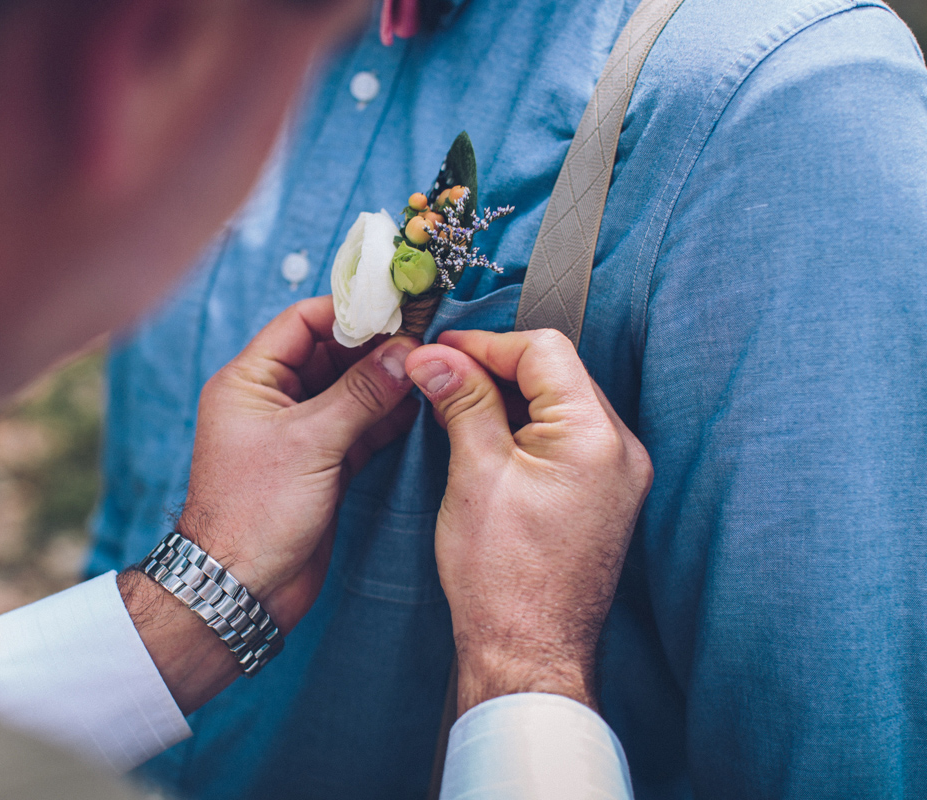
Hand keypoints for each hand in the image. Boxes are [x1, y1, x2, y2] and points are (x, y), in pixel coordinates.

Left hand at [121, 296, 418, 711]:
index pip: (302, 323)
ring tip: (429, 369)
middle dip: (375, 347)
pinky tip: (419, 407)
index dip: (348, 312)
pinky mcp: (321, 464)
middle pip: (330, 355)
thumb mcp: (310, 443)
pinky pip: (358, 428)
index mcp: (250, 382)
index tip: (396, 309)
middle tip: (423, 340)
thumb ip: (360, 394)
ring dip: (386, 382)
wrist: (241, 588)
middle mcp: (272, 401)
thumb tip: (404, 352)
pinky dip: (386, 418)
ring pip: (348, 392)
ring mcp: (297, 434)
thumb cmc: (254, 513)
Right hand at [406, 329, 652, 715]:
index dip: (486, 344)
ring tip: (455, 405)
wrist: (527, 654)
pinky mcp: (603, 497)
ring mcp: (617, 476)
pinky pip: (566, 438)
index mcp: (595, 436)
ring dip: (508, 396)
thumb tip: (436, 358)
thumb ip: (463, 402)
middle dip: (495, 367)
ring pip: (560, 404)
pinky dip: (525, 428)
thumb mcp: (475, 474)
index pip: (544, 351)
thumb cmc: (504, 580)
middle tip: (440, 376)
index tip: (441, 353)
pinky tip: (485, 438)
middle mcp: (620, 450)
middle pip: (556, 373)